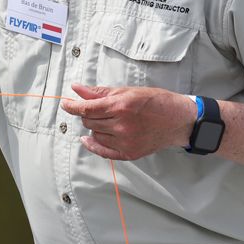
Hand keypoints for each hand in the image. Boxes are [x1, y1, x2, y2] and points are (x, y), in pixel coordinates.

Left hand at [61, 84, 195, 160]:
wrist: (178, 120)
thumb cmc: (155, 102)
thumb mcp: (127, 91)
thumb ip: (99, 92)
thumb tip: (76, 89)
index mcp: (120, 106)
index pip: (86, 108)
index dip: (72, 106)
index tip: (65, 103)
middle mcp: (121, 125)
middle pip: (89, 121)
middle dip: (87, 114)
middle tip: (94, 108)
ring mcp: (125, 141)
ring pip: (95, 134)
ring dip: (94, 127)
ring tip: (106, 119)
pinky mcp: (129, 153)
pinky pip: (103, 151)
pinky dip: (93, 144)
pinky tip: (88, 139)